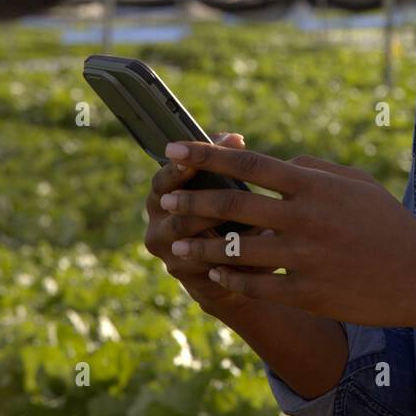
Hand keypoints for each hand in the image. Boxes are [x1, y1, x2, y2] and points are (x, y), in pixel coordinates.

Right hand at [144, 132, 279, 314]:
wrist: (230, 266)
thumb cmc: (228, 213)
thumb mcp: (224, 186)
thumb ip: (224, 161)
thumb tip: (235, 138)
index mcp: (162, 196)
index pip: (162, 179)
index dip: (178, 167)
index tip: (192, 158)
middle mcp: (158, 225)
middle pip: (171, 208)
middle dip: (199, 198)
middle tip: (228, 194)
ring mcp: (170, 254)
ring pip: (187, 239)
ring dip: (217, 228)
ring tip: (251, 219)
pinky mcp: (187, 277)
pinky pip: (206, 265)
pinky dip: (231, 254)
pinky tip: (258, 245)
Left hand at [156, 141, 415, 330]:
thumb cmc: (389, 224)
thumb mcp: (357, 184)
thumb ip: (315, 169)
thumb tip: (280, 163)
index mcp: (316, 185)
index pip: (251, 163)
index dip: (208, 155)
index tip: (174, 148)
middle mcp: (306, 218)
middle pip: (234, 205)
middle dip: (193, 201)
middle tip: (167, 200)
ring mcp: (305, 257)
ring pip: (236, 250)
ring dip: (202, 247)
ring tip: (179, 246)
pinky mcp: (307, 293)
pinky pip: (256, 285)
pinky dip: (230, 278)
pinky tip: (215, 274)